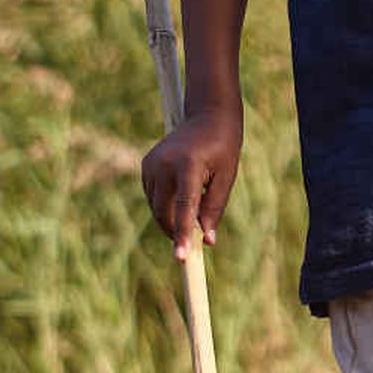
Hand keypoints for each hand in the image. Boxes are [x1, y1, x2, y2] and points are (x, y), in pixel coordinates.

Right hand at [140, 102, 241, 249]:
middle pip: (164, 212)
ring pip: (156, 207)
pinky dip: (165, 204)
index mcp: (188, 165)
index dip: (182, 234)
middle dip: (176, 230)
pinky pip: (153, 196)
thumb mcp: (226, 177)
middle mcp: (164, 163)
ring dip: (171, 217)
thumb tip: (207, 240)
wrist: (207, 116)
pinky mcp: (146, 165)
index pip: (183, 207)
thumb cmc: (222, 147)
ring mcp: (151, 164)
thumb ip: (214, 208)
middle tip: (193, 240)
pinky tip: (181, 192)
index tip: (181, 257)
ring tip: (194, 205)